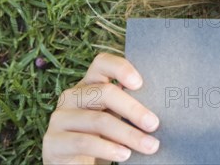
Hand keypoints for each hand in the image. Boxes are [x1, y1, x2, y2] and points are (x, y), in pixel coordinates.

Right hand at [42, 53, 159, 163]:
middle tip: (155, 124)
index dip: (121, 68)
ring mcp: (59, 118)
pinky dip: (108, 148)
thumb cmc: (106, 137)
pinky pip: (84, 142)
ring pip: (98, 120)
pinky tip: (125, 155)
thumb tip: (166, 102)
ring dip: (129, 134)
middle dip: (134, 109)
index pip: (102, 63)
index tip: (140, 83)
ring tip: (150, 146)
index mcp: (89, 84)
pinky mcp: (53, 142)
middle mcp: (72, 96)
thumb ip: (132, 105)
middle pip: (104, 92)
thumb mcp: (118, 118)